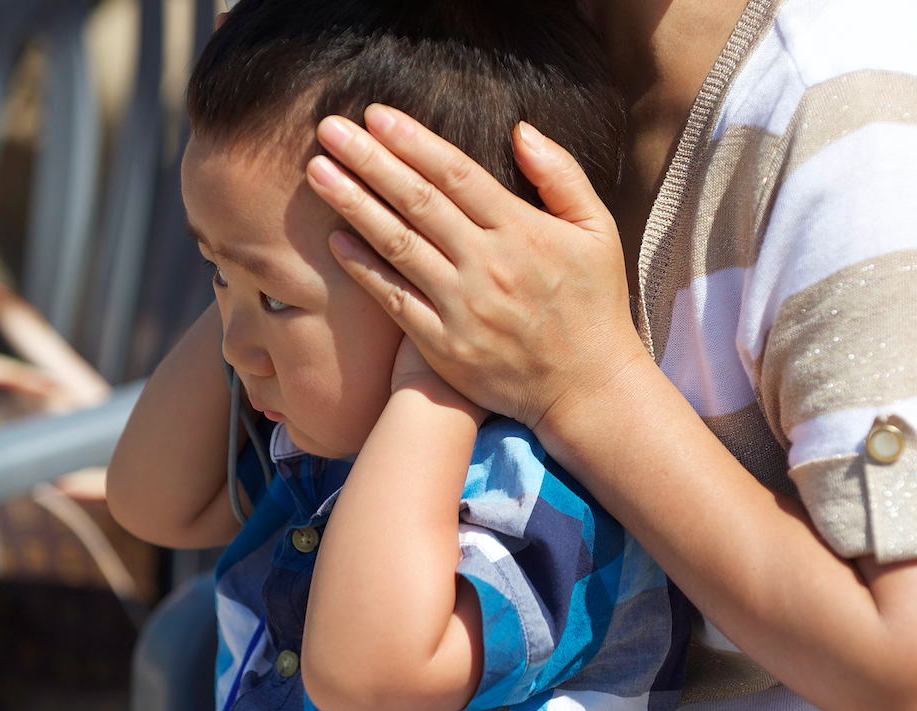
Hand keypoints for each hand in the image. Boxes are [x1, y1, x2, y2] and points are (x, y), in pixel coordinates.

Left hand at [306, 106, 649, 433]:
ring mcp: (462, 307)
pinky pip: (395, 299)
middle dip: (369, 160)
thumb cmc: (593, 306)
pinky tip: (335, 239)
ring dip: (353, 204)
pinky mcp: (444, 345)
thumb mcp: (598, 232)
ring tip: (317, 171)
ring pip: (397, 245)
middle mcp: (488, 265)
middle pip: (417, 201)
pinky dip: (363, 268)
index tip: (375, 115)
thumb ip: (562, 176)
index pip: (457, 174)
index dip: (412, 141)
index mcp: (523, 231)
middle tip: (328, 128)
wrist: (587, 389)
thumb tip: (521, 130)